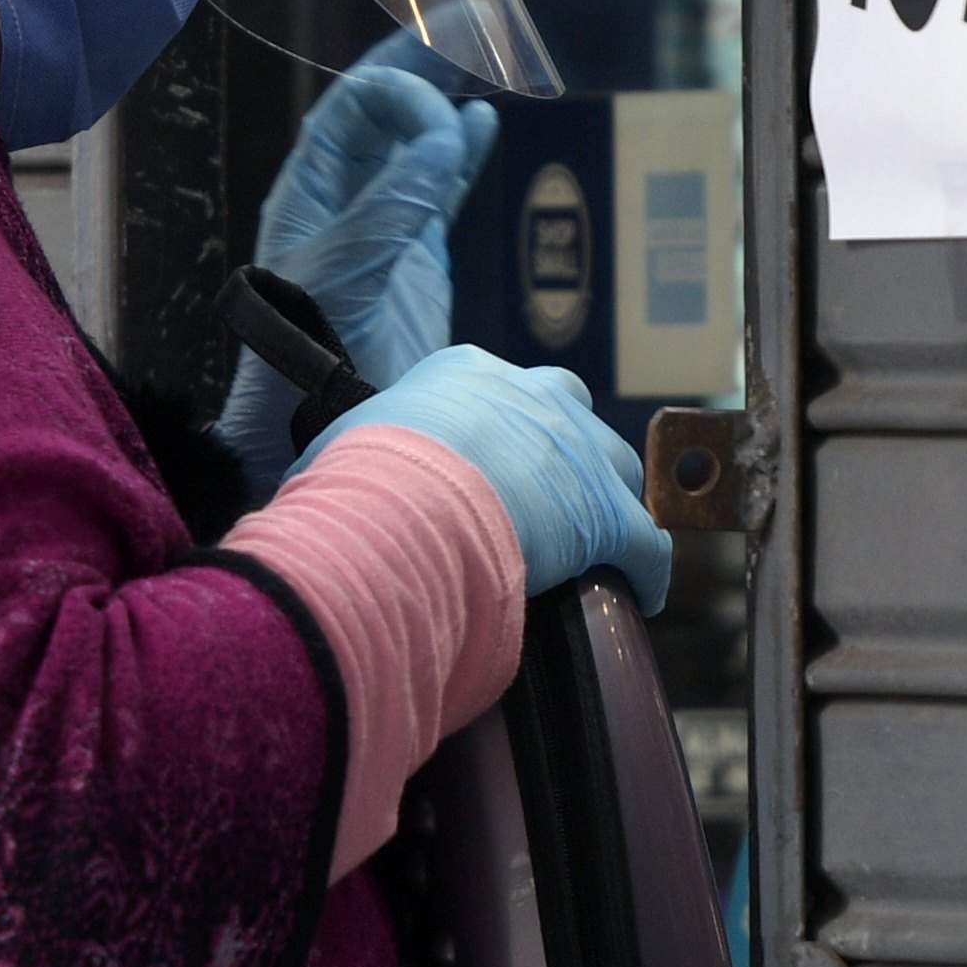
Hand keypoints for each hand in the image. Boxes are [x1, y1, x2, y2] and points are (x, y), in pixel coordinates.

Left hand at [211, 52, 498, 493]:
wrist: (316, 426)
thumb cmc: (309, 350)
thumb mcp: (350, 264)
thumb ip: (398, 196)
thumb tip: (450, 132)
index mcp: (310, 192)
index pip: (352, 110)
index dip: (395, 86)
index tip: (439, 96)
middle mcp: (343, 201)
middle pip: (385, 112)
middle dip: (424, 64)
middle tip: (476, 18)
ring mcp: (382, 227)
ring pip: (416, 145)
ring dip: (447, 99)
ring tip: (488, 51)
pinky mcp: (415, 260)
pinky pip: (439, 190)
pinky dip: (463, 155)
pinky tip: (485, 122)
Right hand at [311, 345, 669, 613]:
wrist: (406, 506)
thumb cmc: (361, 477)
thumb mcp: (341, 446)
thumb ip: (352, 454)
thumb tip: (321, 482)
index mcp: (467, 373)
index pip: (497, 393)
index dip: (494, 433)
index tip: (482, 466)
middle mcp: (533, 396)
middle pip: (567, 416)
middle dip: (562, 452)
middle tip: (539, 497)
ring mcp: (579, 452)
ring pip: (614, 471)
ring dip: (604, 504)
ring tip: (589, 547)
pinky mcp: (609, 514)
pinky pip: (644, 542)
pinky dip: (642, 569)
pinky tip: (636, 594)